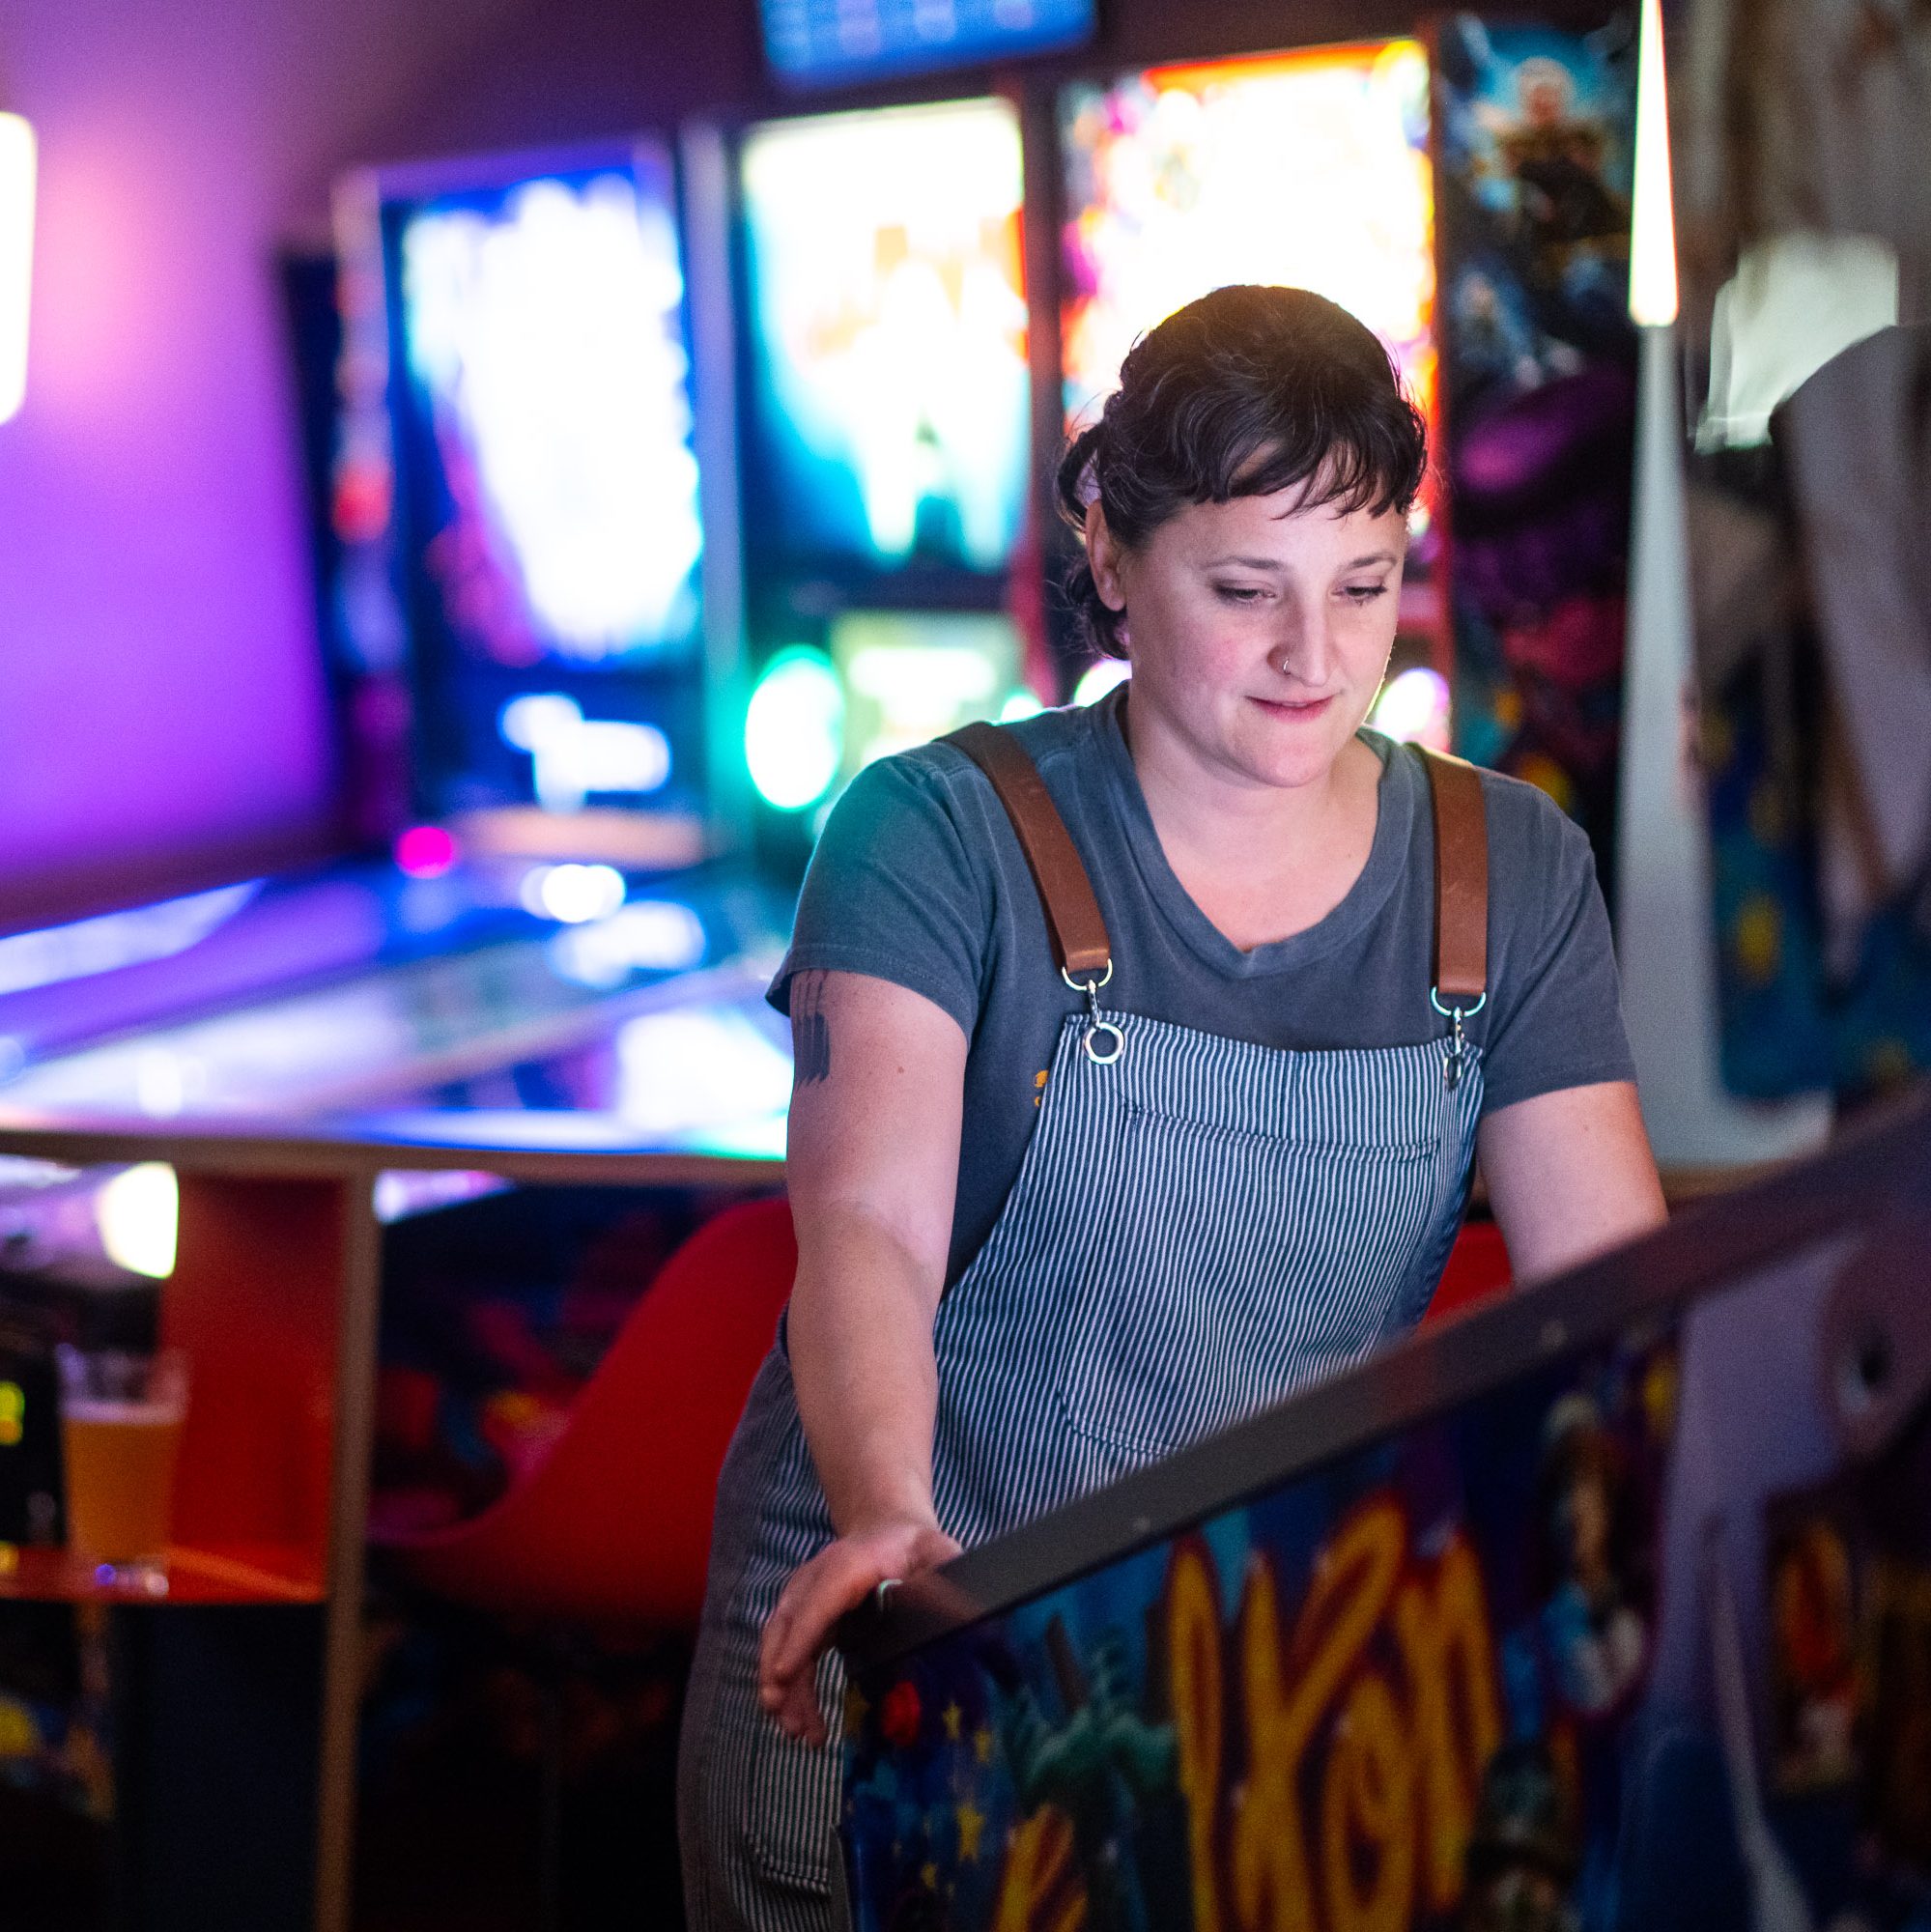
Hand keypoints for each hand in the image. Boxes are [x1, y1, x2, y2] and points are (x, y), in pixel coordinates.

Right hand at [758, 1517, 960, 1746]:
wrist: (889, 1528)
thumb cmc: (915, 1545)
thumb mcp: (939, 1556)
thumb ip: (948, 1583)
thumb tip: (968, 1619)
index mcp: (850, 1564)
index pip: (820, 1600)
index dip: (801, 1637)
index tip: (786, 1675)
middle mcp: (818, 1577)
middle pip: (788, 1624)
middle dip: (782, 1674)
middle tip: (792, 1723)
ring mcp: (806, 1595)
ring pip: (779, 1640)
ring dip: (782, 1687)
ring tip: (799, 1732)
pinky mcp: (805, 1615)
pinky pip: (787, 1650)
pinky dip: (789, 1685)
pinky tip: (801, 1718)